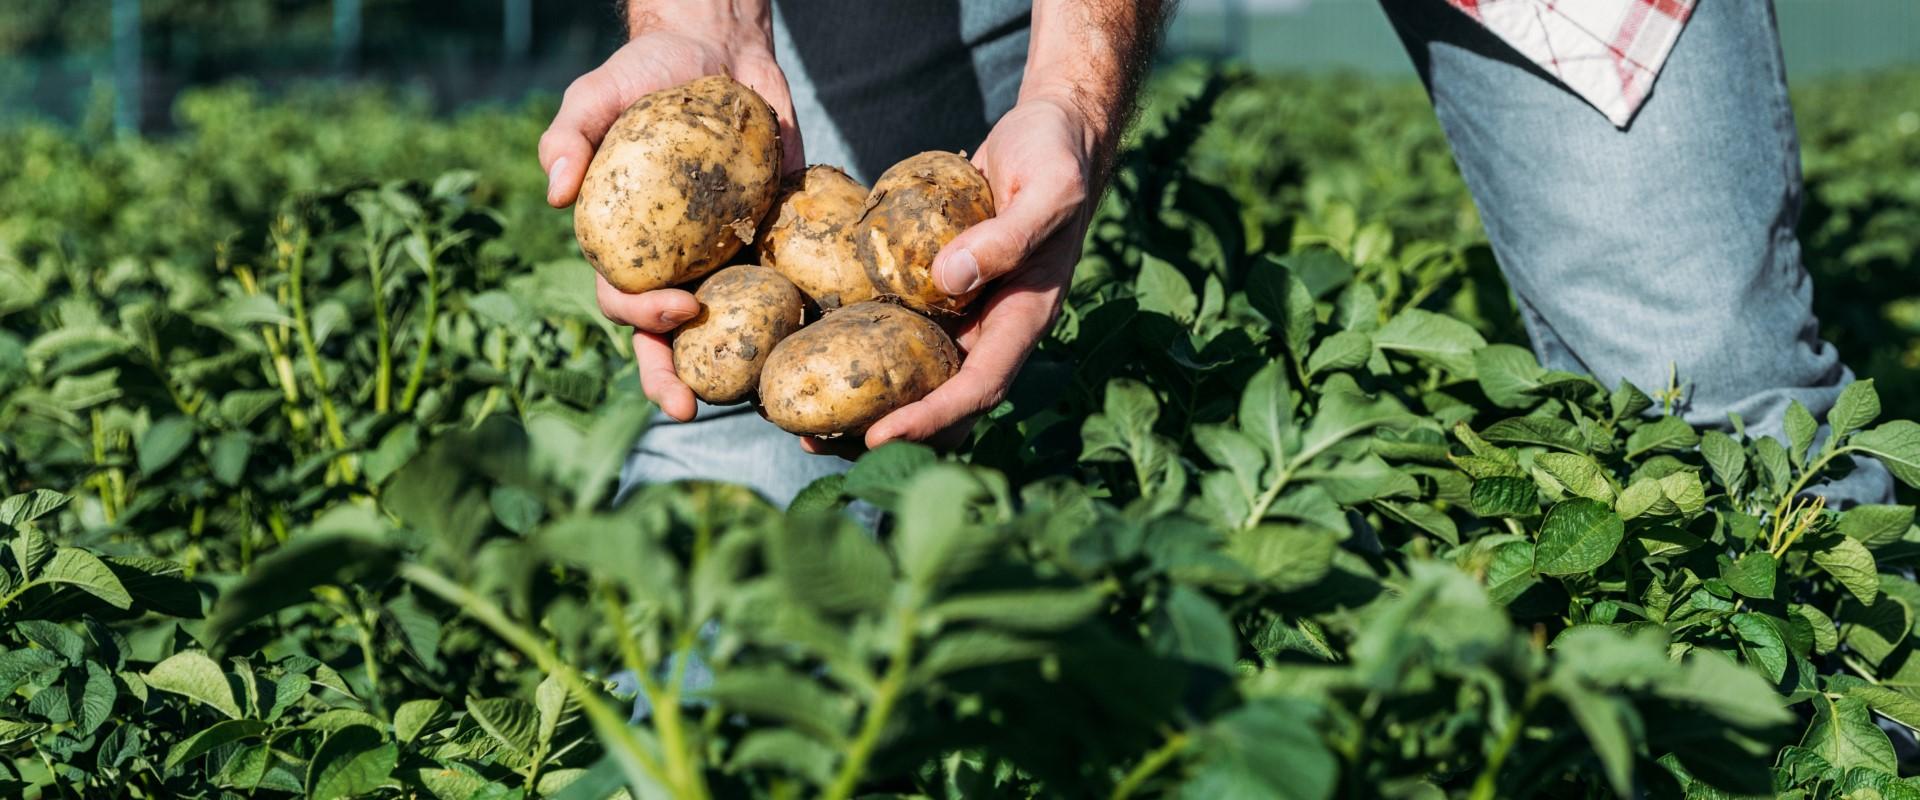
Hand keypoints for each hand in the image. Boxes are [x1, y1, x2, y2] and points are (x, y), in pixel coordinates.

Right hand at [540, 18, 800, 421]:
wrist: (716, 52)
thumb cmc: (643, 76)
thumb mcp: (595, 97)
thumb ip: (568, 138)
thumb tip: (554, 195)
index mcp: (628, 246)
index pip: (624, 300)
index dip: (643, 319)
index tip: (679, 310)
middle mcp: (674, 263)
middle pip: (668, 338)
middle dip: (674, 377)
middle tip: (693, 404)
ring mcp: (725, 258)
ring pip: (725, 331)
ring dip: (735, 371)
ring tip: (756, 402)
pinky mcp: (772, 241)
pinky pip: (783, 287)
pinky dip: (795, 319)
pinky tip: (814, 345)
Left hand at [842, 95, 1104, 450]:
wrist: (1053, 132)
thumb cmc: (1057, 158)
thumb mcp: (1047, 190)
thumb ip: (1007, 236)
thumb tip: (947, 280)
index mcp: (1023, 318)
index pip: (978, 387)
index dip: (931, 418)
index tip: (878, 437)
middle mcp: (990, 326)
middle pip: (940, 401)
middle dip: (885, 430)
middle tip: (817, 443)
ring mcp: (963, 310)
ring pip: (915, 374)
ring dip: (865, 402)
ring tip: (803, 419)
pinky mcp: (936, 287)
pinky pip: (900, 326)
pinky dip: (862, 346)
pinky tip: (813, 349)